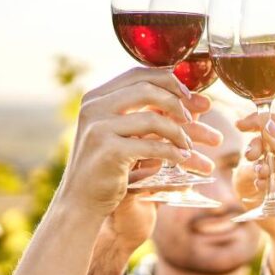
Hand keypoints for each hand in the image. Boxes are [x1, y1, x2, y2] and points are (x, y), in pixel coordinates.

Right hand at [55, 68, 222, 219]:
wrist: (81, 200)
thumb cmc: (107, 165)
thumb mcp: (121, 132)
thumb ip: (145, 112)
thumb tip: (192, 97)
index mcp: (96, 97)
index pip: (138, 74)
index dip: (169, 81)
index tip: (192, 96)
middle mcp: (94, 107)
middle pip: (147, 89)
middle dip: (178, 103)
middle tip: (194, 119)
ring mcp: (99, 128)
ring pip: (152, 119)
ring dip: (178, 133)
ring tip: (189, 146)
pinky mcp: (109, 151)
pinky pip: (152, 146)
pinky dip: (172, 152)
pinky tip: (183, 158)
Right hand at [235, 113, 274, 243]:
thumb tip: (268, 126)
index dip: (261, 122)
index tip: (242, 124)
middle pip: (272, 142)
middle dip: (259, 146)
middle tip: (252, 155)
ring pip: (269, 162)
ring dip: (261, 165)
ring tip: (261, 172)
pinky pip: (272, 182)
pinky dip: (264, 182)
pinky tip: (263, 184)